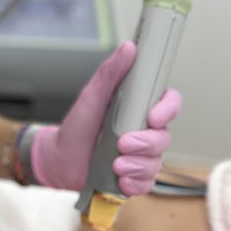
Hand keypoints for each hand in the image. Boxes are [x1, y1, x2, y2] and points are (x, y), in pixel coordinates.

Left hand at [30, 42, 181, 193]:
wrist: (60, 158)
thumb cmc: (78, 125)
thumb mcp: (92, 95)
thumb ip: (110, 72)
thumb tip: (129, 47)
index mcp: (139, 108)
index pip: (170, 104)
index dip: (168, 110)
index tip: (153, 116)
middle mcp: (145, 131)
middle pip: (164, 137)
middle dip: (145, 143)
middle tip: (122, 144)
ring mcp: (141, 155)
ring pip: (157, 162)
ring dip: (138, 166)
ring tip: (115, 165)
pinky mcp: (134, 176)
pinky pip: (147, 182)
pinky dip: (134, 182)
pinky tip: (120, 179)